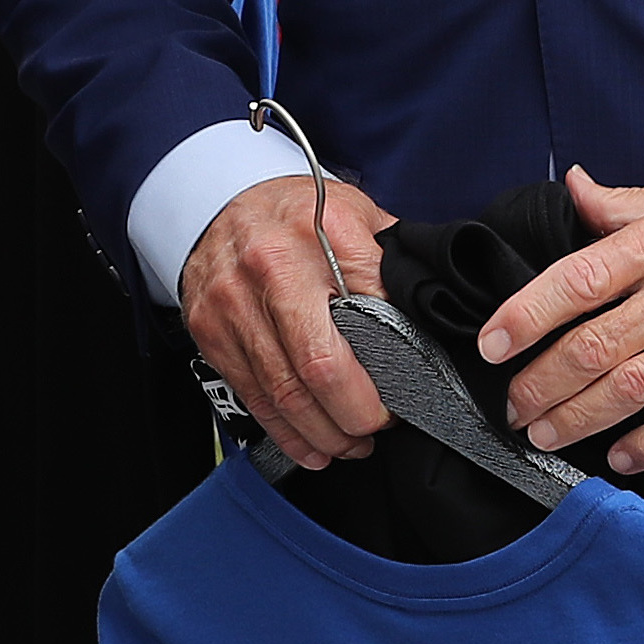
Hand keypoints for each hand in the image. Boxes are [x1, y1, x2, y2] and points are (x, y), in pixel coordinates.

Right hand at [182, 169, 399, 472]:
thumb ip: (389, 261)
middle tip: (378, 428)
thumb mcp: (355, 214)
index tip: (410, 388)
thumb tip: (432, 312)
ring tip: (351, 445)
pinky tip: (312, 446)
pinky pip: (253, 396)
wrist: (219, 197)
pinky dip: (285, 432)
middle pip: (321, 367)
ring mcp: (234, 304)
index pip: (372, 311)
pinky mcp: (211, 332)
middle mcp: (271, 268)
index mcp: (320, 231)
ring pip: (285, 393)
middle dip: (357, 414)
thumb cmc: (296, 212)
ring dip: (324, 433)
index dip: (395, 364)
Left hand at [477, 165, 643, 474]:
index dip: (528, 314)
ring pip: (632, 388)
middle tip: (512, 405)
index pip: (580, 279)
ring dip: (578, 418)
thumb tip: (575, 190)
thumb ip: (626, 204)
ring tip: (545, 434)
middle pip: (596, 345)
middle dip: (542, 382)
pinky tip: (619, 457)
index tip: (493, 342)